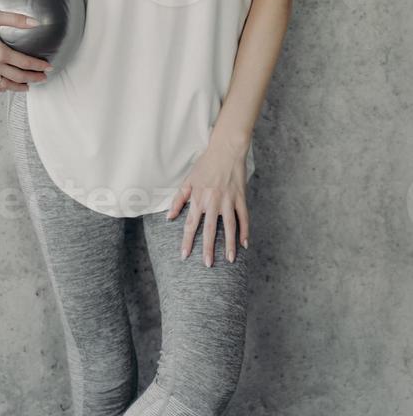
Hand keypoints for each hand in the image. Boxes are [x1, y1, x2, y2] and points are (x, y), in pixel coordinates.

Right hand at [0, 6, 52, 91]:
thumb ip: (16, 19)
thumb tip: (37, 22)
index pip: (25, 63)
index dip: (38, 65)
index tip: (48, 67)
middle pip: (18, 76)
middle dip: (33, 78)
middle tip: (43, 78)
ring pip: (4, 84)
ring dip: (18, 87)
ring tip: (28, 87)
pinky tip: (4, 88)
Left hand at [165, 135, 248, 266]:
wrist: (226, 149)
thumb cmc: (205, 165)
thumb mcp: (188, 180)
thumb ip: (178, 199)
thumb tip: (169, 217)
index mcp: (198, 198)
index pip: (191, 224)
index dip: (187, 241)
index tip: (185, 256)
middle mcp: (213, 201)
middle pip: (210, 229)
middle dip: (208, 249)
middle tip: (208, 265)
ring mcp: (228, 200)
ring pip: (230, 226)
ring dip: (230, 244)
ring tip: (230, 260)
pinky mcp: (241, 197)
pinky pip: (244, 217)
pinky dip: (245, 231)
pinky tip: (245, 244)